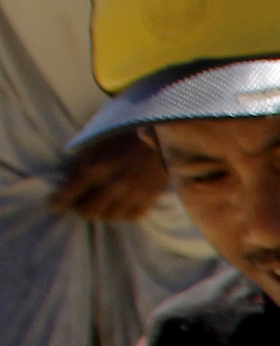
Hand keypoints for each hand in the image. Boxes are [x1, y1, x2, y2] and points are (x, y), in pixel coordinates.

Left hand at [50, 133, 167, 222]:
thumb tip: (69, 179)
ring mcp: (134, 193)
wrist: (160, 129)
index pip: (70, 192)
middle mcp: (114, 184)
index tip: (53, 207)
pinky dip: (123, 213)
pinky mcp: (151, 196)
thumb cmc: (123, 130)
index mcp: (96, 166)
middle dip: (81, 207)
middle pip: (89, 212)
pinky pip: (132, 216)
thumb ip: (82, 160)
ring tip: (102, 202)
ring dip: (103, 211)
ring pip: (110, 217)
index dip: (58, 202)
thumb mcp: (95, 140)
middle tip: (80, 201)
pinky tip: (120, 203)